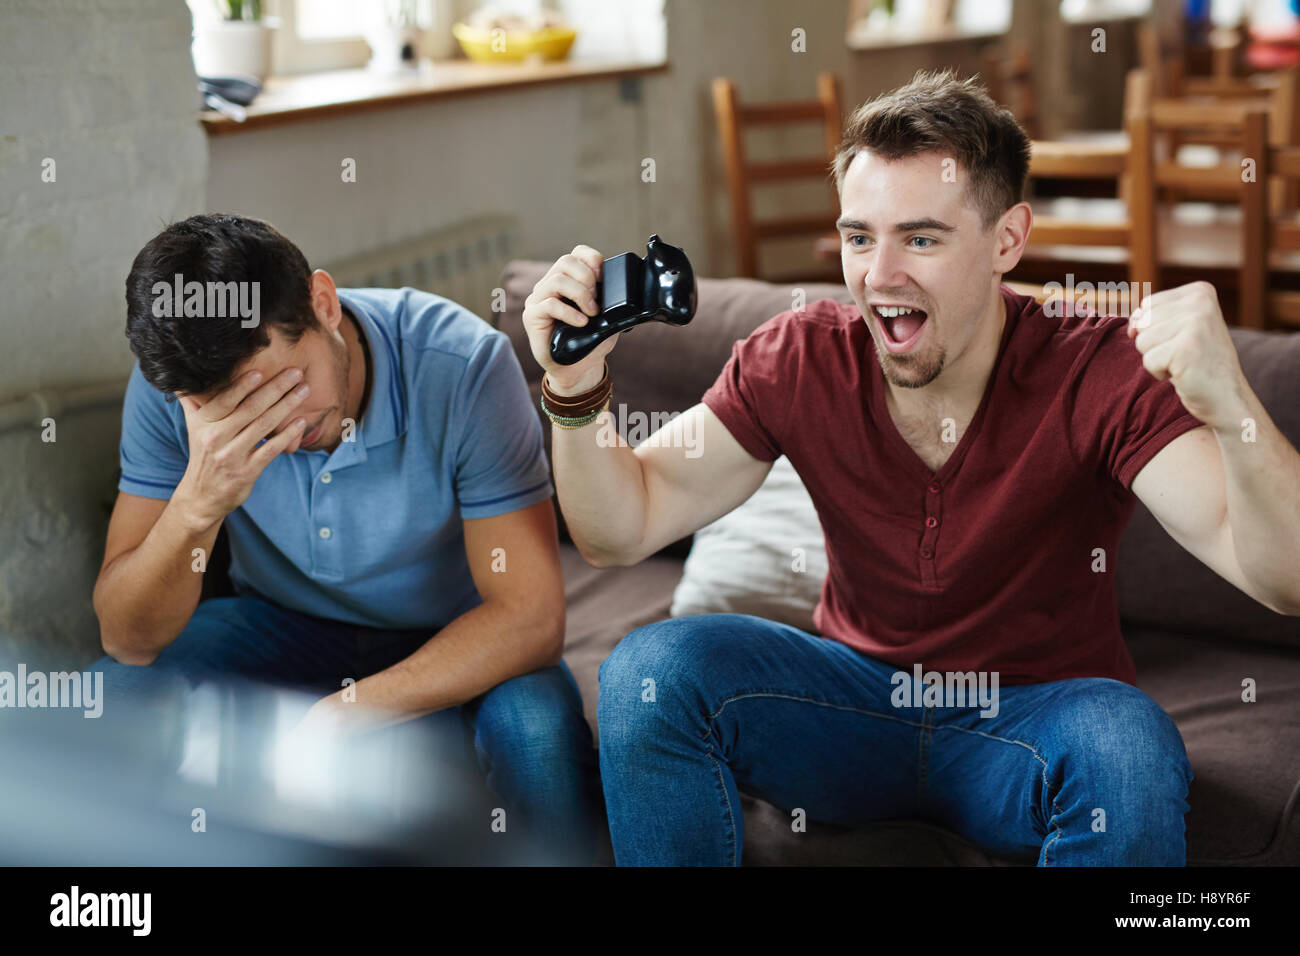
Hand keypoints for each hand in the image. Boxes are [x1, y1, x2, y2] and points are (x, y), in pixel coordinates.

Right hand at [174, 367, 311, 527]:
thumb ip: (192, 400)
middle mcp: (216, 438)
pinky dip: (287, 434)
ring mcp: (232, 456)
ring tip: (304, 390)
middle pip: (250, 408)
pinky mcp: (247, 471)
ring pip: (264, 425)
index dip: (242, 385)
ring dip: (287, 406)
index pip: (225, 400)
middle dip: (276, 388)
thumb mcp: (193, 427)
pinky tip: (301, 421)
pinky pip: (271, 449)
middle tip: (296, 373)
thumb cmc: (204, 454)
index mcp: (204, 424)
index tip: (261, 371)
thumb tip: (182, 374)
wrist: (202, 496)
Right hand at [522, 244, 621, 394]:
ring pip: (556, 280)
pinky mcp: (531, 316)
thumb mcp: (608, 318)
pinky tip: (581, 323)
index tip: (603, 278)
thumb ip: (613, 301)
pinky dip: (569, 312)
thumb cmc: (592, 342)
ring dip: (580, 295)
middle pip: (565, 262)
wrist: (578, 370)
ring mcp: (538, 299)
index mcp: (568, 280)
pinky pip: (549, 304)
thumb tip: (626, 291)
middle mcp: (550, 285)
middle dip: (587, 278)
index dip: (592, 259)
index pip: (577, 253)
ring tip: (592, 313)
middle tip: (597, 300)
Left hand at [1128, 281, 1249, 431]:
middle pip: (1142, 322)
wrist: (1227, 397)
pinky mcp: (1186, 348)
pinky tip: (1184, 373)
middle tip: (1184, 354)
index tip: (1183, 340)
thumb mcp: (1179, 328)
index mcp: (1200, 291)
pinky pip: (1148, 360)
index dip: (1155, 329)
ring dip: (1157, 359)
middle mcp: (1201, 301)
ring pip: (1142, 341)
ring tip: (1184, 362)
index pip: (1147, 305)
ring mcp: (1195, 323)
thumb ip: (1153, 316)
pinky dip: (1160, 373)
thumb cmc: (1198, 363)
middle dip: (1154, 344)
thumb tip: (1132, 326)